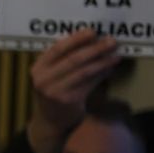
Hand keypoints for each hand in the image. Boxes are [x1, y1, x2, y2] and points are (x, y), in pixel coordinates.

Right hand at [27, 29, 120, 152]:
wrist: (50, 121)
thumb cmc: (54, 92)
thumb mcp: (51, 74)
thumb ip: (61, 59)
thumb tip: (88, 41)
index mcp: (38, 68)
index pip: (57, 49)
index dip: (75, 39)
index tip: (92, 32)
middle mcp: (43, 79)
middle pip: (73, 59)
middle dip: (95, 48)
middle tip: (111, 41)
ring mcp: (55, 91)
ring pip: (83, 71)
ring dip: (102, 61)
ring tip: (116, 55)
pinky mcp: (68, 101)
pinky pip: (89, 84)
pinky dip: (101, 75)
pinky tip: (110, 69)